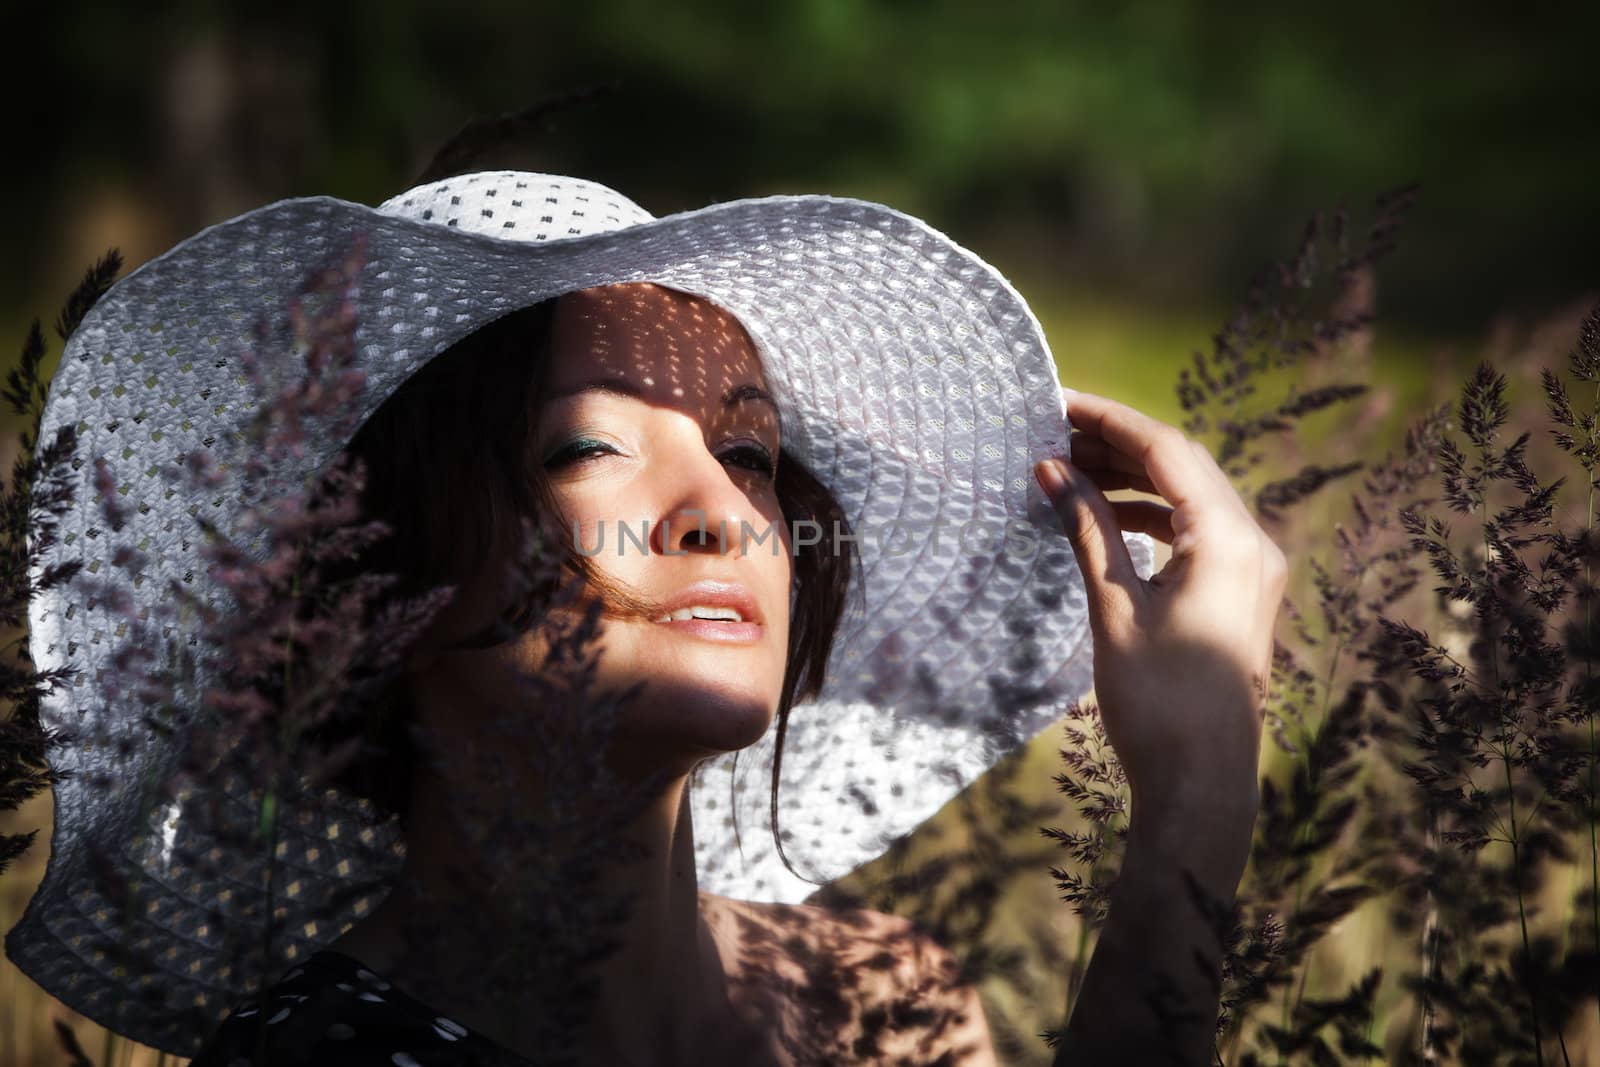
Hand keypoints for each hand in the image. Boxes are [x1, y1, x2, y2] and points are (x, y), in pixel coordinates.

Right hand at [1034, 387, 1284, 850]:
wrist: (1201, 785)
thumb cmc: (1157, 704)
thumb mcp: (1114, 609)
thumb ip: (1088, 531)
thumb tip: (1054, 471)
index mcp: (1229, 541)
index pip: (1166, 451)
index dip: (1109, 421)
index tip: (1059, 403)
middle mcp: (1253, 545)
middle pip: (1183, 466)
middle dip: (1117, 445)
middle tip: (1055, 432)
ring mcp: (1253, 571)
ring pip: (1190, 497)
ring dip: (1132, 480)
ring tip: (1070, 473)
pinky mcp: (1241, 595)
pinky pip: (1196, 532)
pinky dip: (1151, 516)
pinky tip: (1105, 518)